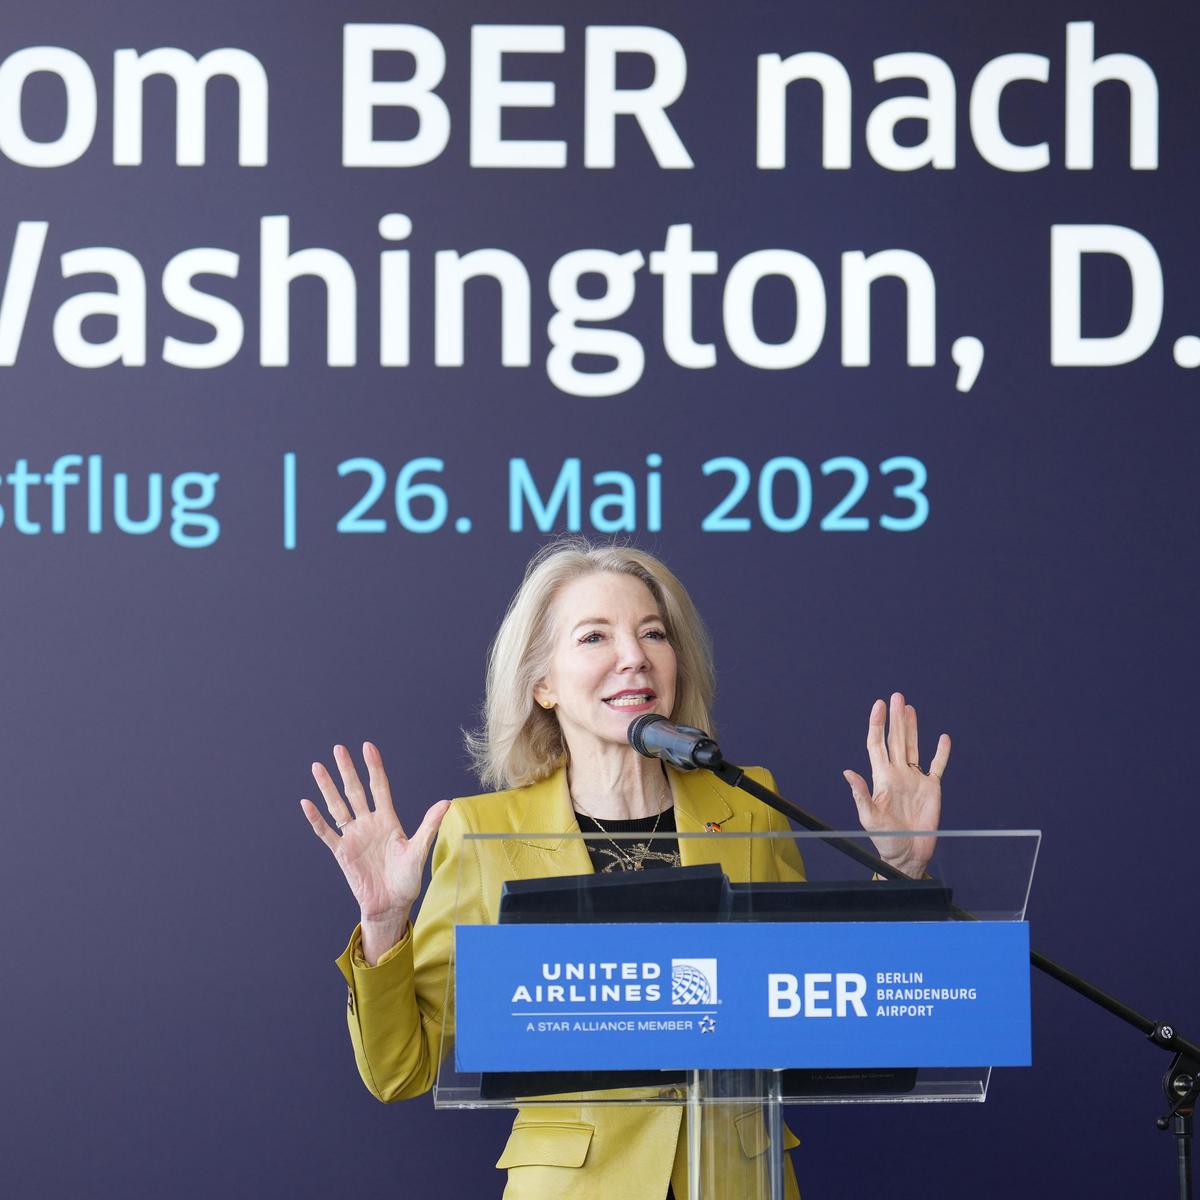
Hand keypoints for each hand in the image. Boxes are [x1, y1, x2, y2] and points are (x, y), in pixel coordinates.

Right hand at [300, 742, 449, 957]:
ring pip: (338, 806)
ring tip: (317, 767)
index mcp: (388, 820)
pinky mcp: (342, 852)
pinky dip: (316, 819)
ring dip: (327, 788)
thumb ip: (429, 826)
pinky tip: (306, 803)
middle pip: (355, 791)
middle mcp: (369, 824)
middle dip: (347, 770)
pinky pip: (326, 832)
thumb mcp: (419, 851)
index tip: (368, 747)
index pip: (379, 787)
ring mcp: (354, 837)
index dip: (374, 768)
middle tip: (338, 748)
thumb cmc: (407, 880)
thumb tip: (446, 803)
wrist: (390, 905)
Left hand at [842, 693, 949, 878]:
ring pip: (914, 747)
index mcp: (882, 777)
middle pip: (896, 740)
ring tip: (910, 708)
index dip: (877, 724)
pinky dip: (941, 753)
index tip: (878, 705)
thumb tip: (847, 772)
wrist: (908, 854)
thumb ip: (861, 794)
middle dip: (896, 718)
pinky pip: (937, 766)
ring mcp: (915, 779)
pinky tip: (943, 738)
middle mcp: (898, 773)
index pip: (877, 744)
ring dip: (913, 728)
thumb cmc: (886, 838)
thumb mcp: (869, 818)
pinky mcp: (932, 789)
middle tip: (897, 696)